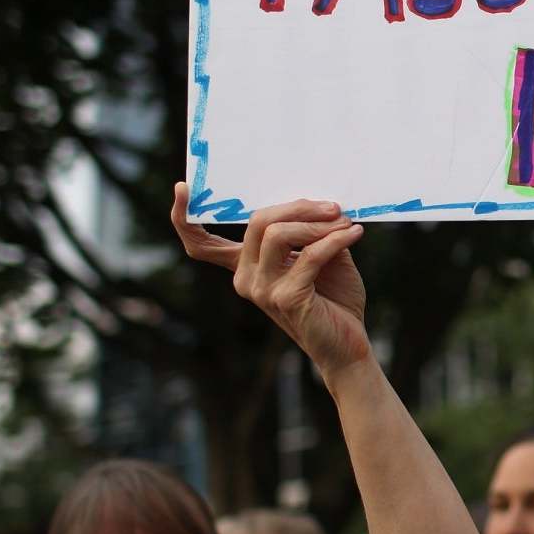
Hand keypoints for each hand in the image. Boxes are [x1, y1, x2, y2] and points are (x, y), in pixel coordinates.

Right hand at [172, 186, 372, 381]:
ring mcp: (262, 290)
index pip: (201, 245)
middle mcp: (246, 278)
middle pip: (257, 222)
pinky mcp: (285, 299)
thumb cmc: (334, 300)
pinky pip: (308, 255)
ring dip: (317, 224)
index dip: (183, 217)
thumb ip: (310, 232)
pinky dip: (334, 240)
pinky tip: (353, 235)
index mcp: (246, 266)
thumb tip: (319, 202)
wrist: (348, 346)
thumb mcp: (322, 257)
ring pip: (278, 234)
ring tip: (345, 223)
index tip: (180, 188)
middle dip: (298, 207)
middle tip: (332, 207)